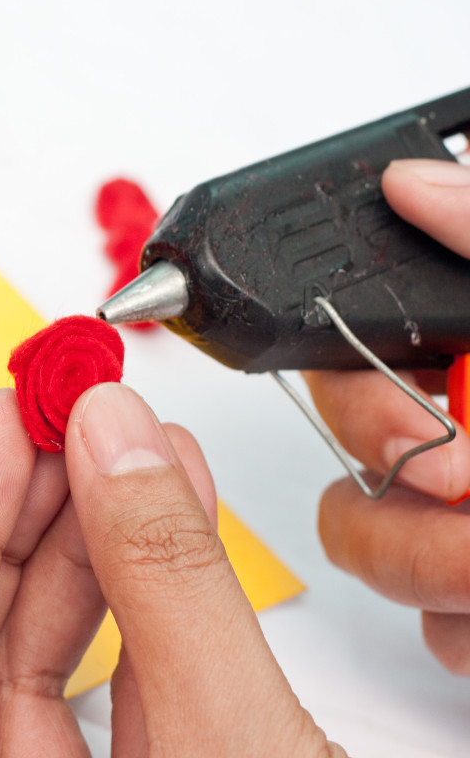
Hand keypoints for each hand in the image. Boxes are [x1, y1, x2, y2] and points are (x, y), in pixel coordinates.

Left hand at [0, 384, 341, 755]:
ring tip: (132, 451)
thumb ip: (168, 588)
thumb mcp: (230, 739)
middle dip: (23, 515)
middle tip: (69, 414)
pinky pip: (107, 691)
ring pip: (37, 661)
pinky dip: (139, 603)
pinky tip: (170, 522)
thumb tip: (116, 437)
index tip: (4, 422)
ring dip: (89, 546)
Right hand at [303, 158, 469, 674]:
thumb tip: (411, 178)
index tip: (424, 439)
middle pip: (348, 453)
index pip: (357, 353)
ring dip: (433, 568)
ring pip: (365, 546)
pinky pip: (424, 628)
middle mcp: (468, 436)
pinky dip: (463, 628)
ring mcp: (463, 528)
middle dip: (410, 491)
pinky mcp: (469, 607)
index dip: (367, 399)